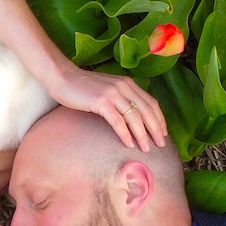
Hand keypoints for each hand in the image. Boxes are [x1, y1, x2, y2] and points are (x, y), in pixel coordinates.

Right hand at [48, 68, 167, 149]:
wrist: (62, 78)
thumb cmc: (82, 87)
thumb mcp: (108, 89)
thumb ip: (121, 98)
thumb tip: (133, 117)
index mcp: (128, 83)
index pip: (151, 102)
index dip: (160, 119)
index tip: (163, 134)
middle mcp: (124, 86)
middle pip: (147, 110)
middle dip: (156, 129)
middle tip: (161, 145)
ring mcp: (112, 93)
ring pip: (134, 117)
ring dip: (142, 135)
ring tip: (146, 148)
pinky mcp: (101, 101)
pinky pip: (118, 121)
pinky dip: (125, 134)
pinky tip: (129, 144)